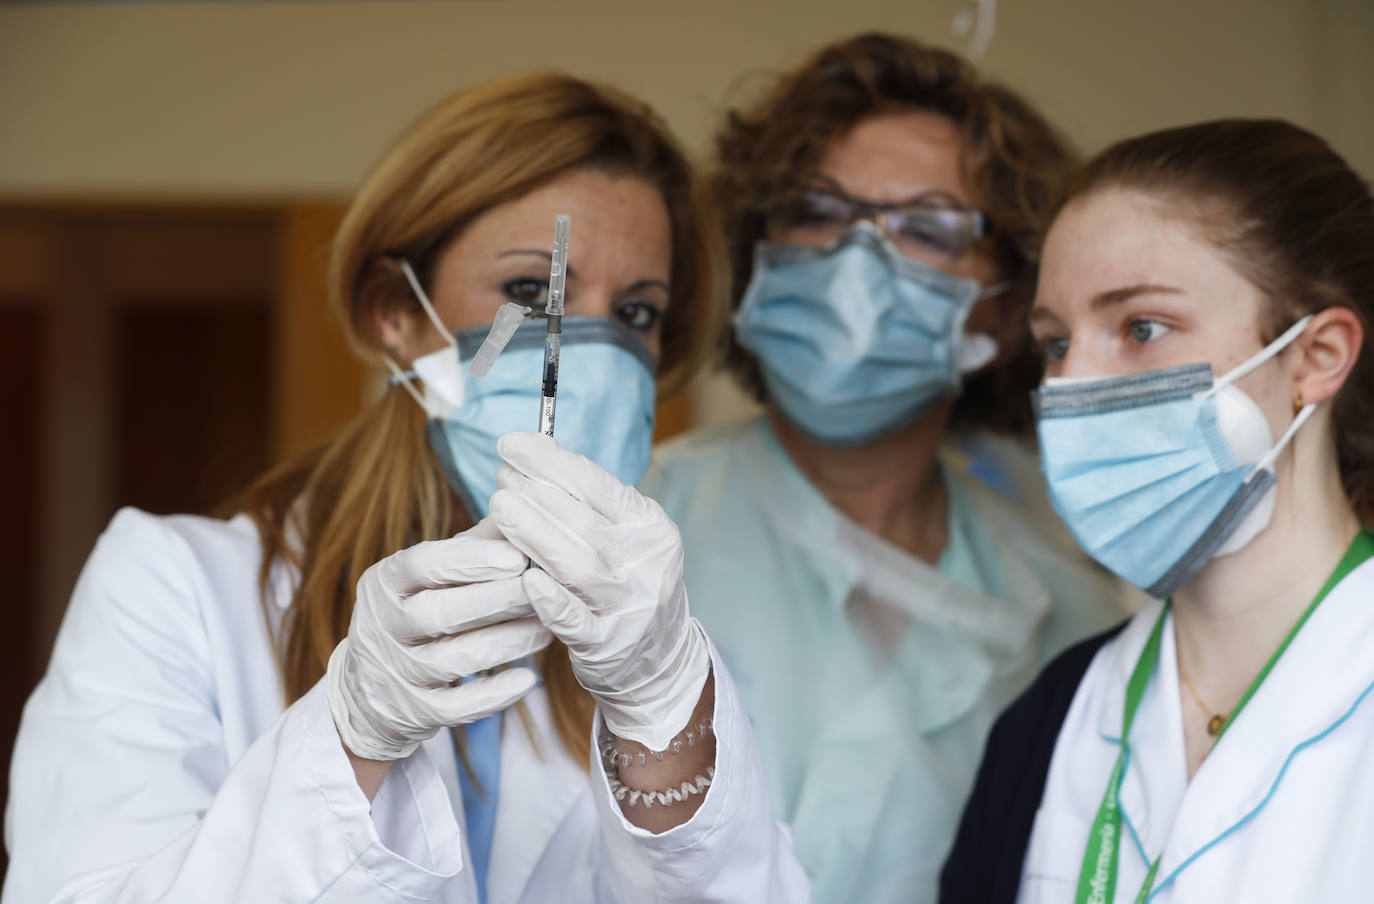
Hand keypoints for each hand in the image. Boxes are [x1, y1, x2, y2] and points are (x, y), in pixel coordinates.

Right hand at [326, 519, 552, 761]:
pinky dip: (495, 694)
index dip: (469, 560)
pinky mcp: (414, 713)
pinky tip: (528, 679)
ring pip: (457, 659)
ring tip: (549, 627)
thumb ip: (474, 546)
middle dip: (497, 599)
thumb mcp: (429, 577)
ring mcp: (396, 674)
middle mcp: (383, 627)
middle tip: (543, 587)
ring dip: (509, 643)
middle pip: (441, 613)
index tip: (516, 555)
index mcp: (384, 582)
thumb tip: (521, 503)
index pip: (422, 565)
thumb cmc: (417, 611)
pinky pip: (458, 706)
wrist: (369, 692)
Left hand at [488, 432, 709, 751]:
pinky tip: (526, 580)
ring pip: (578, 565)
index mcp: (650, 526)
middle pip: (585, 521)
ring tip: (499, 508)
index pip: (598, 485)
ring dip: (535, 534)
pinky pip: (576, 621)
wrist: (659, 660)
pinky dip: (552, 601)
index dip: (552, 461)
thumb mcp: (623, 537)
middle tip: (500, 478)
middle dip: (537, 493)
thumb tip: (535, 453)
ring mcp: (629, 605)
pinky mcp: (608, 645)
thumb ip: (586, 502)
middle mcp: (646, 563)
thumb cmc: (626, 583)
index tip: (512, 443)